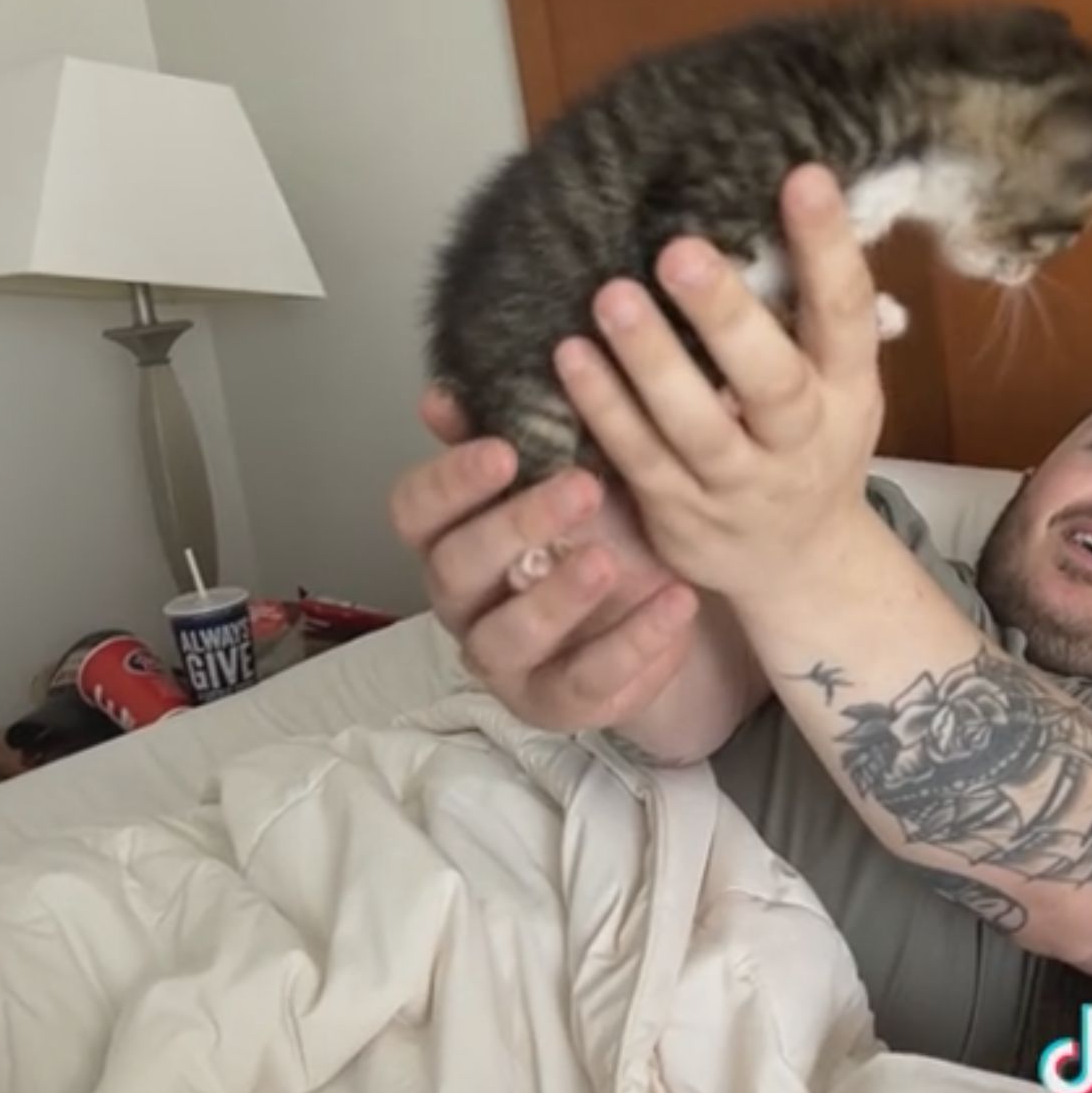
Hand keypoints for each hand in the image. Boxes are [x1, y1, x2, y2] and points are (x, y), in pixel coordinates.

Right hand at [389, 388, 701, 732]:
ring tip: (611, 561)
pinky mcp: (555, 702)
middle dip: (514, 526)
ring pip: (505, 636)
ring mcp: (504, 658)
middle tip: (581, 488)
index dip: (450, 480)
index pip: (415, 508)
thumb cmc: (606, 524)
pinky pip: (585, 682)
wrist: (667, 604)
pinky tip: (675, 601)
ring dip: (557, 597)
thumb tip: (455, 390)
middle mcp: (463, 598)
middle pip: (454, 568)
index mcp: (453, 531)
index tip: (502, 450)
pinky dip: (633, 643)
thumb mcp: (577, 466)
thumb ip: (527, 427)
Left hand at [551, 163, 884, 607]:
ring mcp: (740, 485)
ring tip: (611, 298)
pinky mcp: (682, 515)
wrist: (800, 565)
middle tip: (678, 250)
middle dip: (727, 316)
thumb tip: (793, 189)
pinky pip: (638, 460)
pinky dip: (604, 410)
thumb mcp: (838, 383)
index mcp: (847, 390)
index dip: (829, 248)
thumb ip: (810, 309)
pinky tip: (570, 357)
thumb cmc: (810, 442)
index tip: (804, 176)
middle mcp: (801, 440)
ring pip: (696, 427)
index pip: (846, 312)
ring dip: (651, 362)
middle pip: (772, 381)